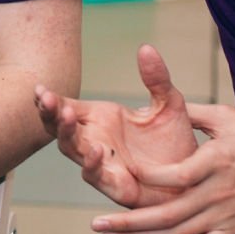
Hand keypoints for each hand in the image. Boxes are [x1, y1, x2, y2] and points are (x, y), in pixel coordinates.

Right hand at [36, 45, 197, 207]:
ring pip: (71, 148)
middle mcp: (95, 139)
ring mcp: (102, 163)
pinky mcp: (115, 185)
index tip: (39, 88)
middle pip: (58, 127)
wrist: (195, 177)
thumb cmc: (175, 142)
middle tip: (45, 99)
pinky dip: (92, 163)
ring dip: (65, 133)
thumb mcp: (169, 104)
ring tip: (66, 115)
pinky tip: (97, 149)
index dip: (49, 99)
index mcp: (100, 118)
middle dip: (49, 113)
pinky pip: (95, 175)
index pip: (65, 106)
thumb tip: (146, 48)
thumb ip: (157, 79)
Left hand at [91, 102, 234, 233]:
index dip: (146, 177)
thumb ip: (194, 113)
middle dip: (129, 222)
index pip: (175, 175)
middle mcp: (218, 193)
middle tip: (96, 225)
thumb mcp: (231, 119)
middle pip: (168, 213)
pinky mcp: (232, 232)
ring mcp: (225, 216)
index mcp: (215, 161)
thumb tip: (161, 100)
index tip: (120, 173)